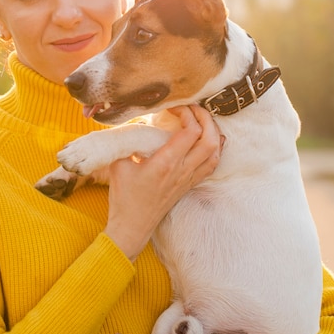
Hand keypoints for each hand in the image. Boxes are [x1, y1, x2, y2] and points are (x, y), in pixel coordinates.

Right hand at [104, 105, 222, 259]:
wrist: (132, 226)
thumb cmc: (123, 197)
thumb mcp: (118, 164)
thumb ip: (126, 141)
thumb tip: (133, 122)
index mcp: (166, 163)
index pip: (191, 131)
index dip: (187, 113)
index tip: (173, 107)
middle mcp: (182, 170)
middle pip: (210, 139)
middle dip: (205, 118)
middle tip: (192, 108)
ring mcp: (188, 179)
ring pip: (215, 152)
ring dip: (213, 132)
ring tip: (201, 120)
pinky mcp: (189, 185)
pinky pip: (212, 165)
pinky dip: (215, 148)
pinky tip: (210, 139)